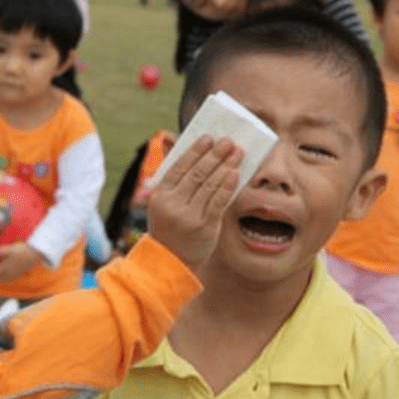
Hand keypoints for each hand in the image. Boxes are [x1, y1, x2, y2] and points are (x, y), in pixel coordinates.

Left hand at [0, 242, 43, 282]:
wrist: (36, 255)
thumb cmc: (22, 251)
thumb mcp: (8, 249)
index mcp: (3, 270)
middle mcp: (8, 275)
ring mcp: (14, 275)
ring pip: (1, 280)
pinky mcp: (19, 274)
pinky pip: (7, 279)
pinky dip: (2, 278)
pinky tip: (3, 273)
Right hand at [147, 136, 241, 272]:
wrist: (172, 260)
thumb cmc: (170, 225)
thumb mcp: (163, 201)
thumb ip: (172, 173)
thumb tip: (168, 137)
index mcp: (160, 195)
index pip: (179, 167)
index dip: (194, 151)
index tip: (208, 138)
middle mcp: (173, 205)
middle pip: (197, 174)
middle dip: (215, 155)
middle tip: (228, 141)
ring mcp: (189, 217)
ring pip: (210, 186)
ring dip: (226, 166)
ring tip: (238, 153)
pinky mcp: (205, 228)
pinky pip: (219, 203)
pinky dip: (228, 187)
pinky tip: (236, 174)